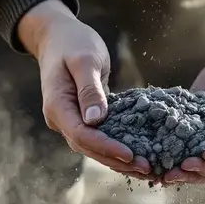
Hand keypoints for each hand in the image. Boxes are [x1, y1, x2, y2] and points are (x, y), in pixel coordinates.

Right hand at [17, 0, 152, 179]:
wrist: (58, 36)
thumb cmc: (73, 42)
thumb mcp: (84, 60)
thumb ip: (89, 89)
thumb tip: (95, 120)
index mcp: (57, 106)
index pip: (81, 135)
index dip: (106, 147)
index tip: (130, 154)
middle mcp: (61, 118)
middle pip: (87, 147)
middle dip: (115, 160)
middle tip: (147, 167)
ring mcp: (70, 119)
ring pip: (92, 147)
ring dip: (117, 159)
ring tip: (146, 167)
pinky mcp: (82, 117)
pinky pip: (98, 136)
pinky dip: (115, 146)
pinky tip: (137, 154)